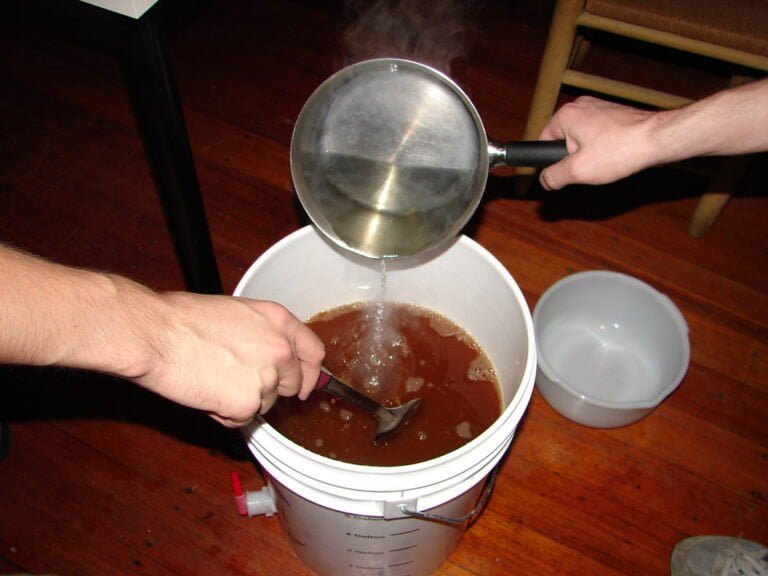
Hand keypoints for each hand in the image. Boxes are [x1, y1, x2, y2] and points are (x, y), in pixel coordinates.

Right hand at [134, 294, 324, 427]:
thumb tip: (275, 355)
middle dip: (269, 388)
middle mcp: (280, 349)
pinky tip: (206, 393)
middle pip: (291, 384)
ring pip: (265, 403)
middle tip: (236, 379)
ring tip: (212, 378)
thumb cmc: (184, 319)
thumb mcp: (238, 313)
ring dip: (243, 399)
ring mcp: (266, 377)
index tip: (304, 385)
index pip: (314, 352)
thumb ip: (263, 334)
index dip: (310, 373)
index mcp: (279, 321)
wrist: (157, 335)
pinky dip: (225, 414)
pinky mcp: (247, 404)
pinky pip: (243, 420)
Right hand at [538, 96, 657, 189]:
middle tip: (588, 169)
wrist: (659, 138)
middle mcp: (580, 106)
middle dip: (573, 158)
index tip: (562, 174)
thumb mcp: (578, 171)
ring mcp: (599, 107)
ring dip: (590, 154)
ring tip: (605, 162)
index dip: (550, 162)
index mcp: (565, 115)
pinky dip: (604, 147)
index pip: (542, 142)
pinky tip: (615, 155)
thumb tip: (544, 180)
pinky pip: (599, 134)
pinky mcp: (614, 113)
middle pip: (563, 140)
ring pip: (582, 138)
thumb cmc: (620, 150)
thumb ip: (553, 177)